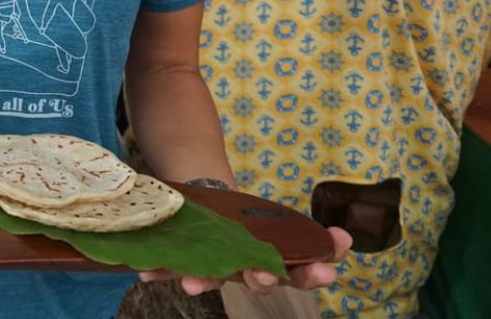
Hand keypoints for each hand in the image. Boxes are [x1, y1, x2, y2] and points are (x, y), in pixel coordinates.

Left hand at [137, 226, 351, 295]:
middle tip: (265, 276)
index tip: (326, 273)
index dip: (310, 275)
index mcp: (274, 266)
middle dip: (262, 278)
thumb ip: (310, 235)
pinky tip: (145, 270)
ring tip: (194, 282)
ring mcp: (214, 268)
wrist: (210, 209)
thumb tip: (345, 238)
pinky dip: (158, 269)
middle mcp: (244, 272)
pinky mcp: (184, 260)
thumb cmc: (252, 226)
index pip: (297, 275)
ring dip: (203, 280)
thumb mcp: (281, 225)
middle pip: (256, 280)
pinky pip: (170, 267)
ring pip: (211, 277)